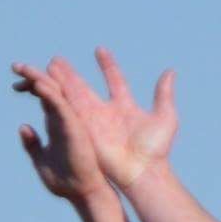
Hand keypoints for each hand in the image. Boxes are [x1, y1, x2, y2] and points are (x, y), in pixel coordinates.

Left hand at [12, 62, 108, 202]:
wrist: (81, 193)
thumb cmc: (65, 180)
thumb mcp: (42, 160)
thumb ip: (32, 145)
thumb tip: (23, 127)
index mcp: (56, 123)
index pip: (44, 97)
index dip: (30, 86)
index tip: (14, 86)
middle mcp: (64, 118)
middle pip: (49, 88)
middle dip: (31, 75)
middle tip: (15, 66)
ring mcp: (69, 121)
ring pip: (55, 92)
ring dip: (38, 78)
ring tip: (22, 69)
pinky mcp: (74, 127)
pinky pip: (61, 106)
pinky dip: (50, 94)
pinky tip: (37, 85)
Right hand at [45, 49, 176, 191]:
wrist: (143, 171)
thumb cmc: (156, 151)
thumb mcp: (165, 116)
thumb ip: (164, 93)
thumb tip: (171, 71)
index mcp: (125, 107)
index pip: (114, 80)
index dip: (107, 65)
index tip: (99, 50)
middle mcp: (106, 113)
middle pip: (86, 88)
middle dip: (72, 75)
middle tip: (58, 60)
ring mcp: (94, 121)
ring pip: (75, 95)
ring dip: (62, 80)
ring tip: (51, 65)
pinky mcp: (86, 130)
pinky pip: (71, 109)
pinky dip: (60, 95)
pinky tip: (49, 82)